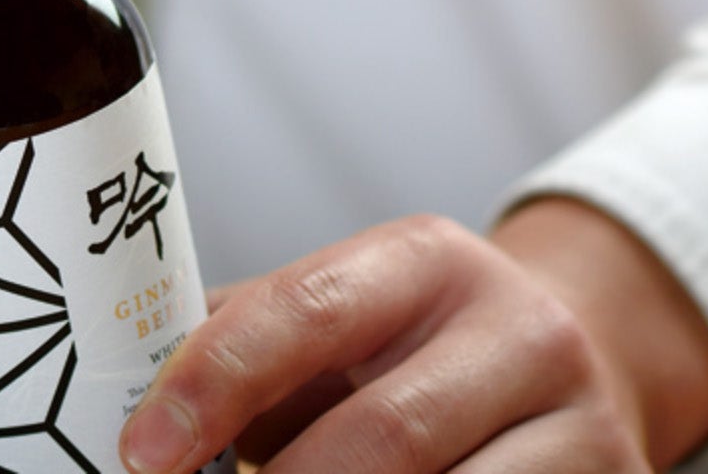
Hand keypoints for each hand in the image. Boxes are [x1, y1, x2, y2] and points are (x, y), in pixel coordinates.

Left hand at [120, 202, 707, 472]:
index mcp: (425, 259)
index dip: (216, 381)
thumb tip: (124, 387)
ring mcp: (583, 427)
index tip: (144, 449)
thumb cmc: (415, 346)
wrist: (574, 362)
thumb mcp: (343, 313)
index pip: (307, 307)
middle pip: (385, 435)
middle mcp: (518, 330)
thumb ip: (248, 338)